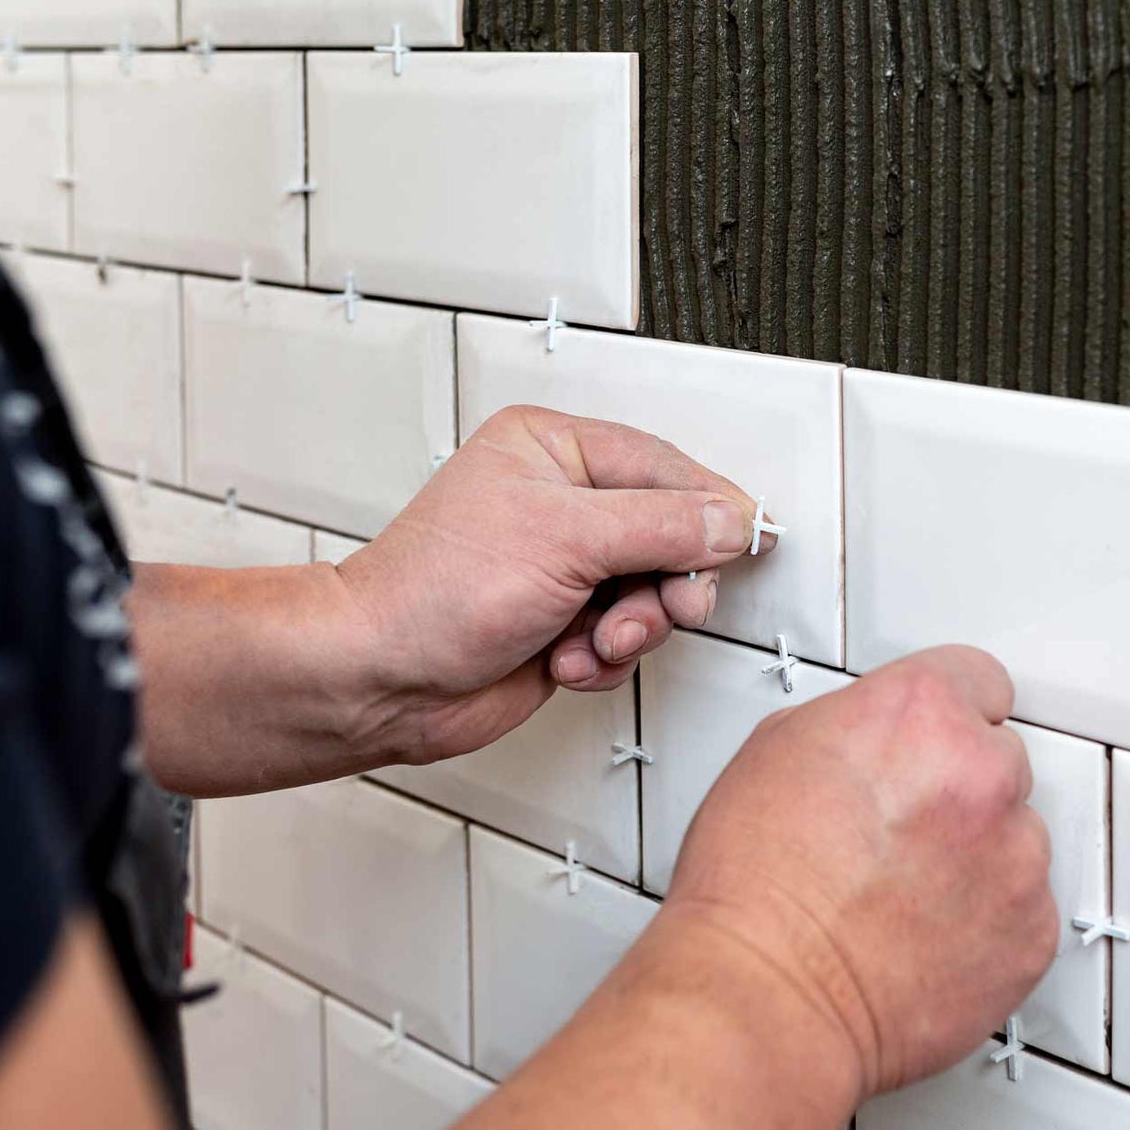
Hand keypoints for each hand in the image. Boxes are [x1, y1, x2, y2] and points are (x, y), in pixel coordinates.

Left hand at [333, 405, 773, 764]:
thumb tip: (731, 519)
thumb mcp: (566, 539)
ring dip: (633, 627)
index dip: (711, 506)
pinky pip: (625, 638)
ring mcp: (562, 567)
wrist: (381, 680)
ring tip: (597, 640)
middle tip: (667, 605)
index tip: (747, 539)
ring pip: (653, 592)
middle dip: (668, 580)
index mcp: (552, 449)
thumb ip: (663, 525)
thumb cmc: (434, 593)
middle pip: (670, 533)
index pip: (663, 466)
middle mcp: (560, 503)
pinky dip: (604, 659)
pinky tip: (565, 659)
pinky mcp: (562, 623)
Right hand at [660, 646, 1055, 1097]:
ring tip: (899, 897)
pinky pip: (1023, 912)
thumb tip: (877, 742)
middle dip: (956, 791)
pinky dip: (985, 924)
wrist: (766, 992)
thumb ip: (853, 726)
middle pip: (998, 762)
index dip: (948, 716)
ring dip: (975, 859)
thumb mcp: (775, 749)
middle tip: (895, 833)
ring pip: (1015, 840)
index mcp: (921, 712)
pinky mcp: (1032, 933)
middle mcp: (982, 774)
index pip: (979, 681)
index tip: (936, 742)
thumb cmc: (752, 886)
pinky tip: (920, 938)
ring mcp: (1017, 858)